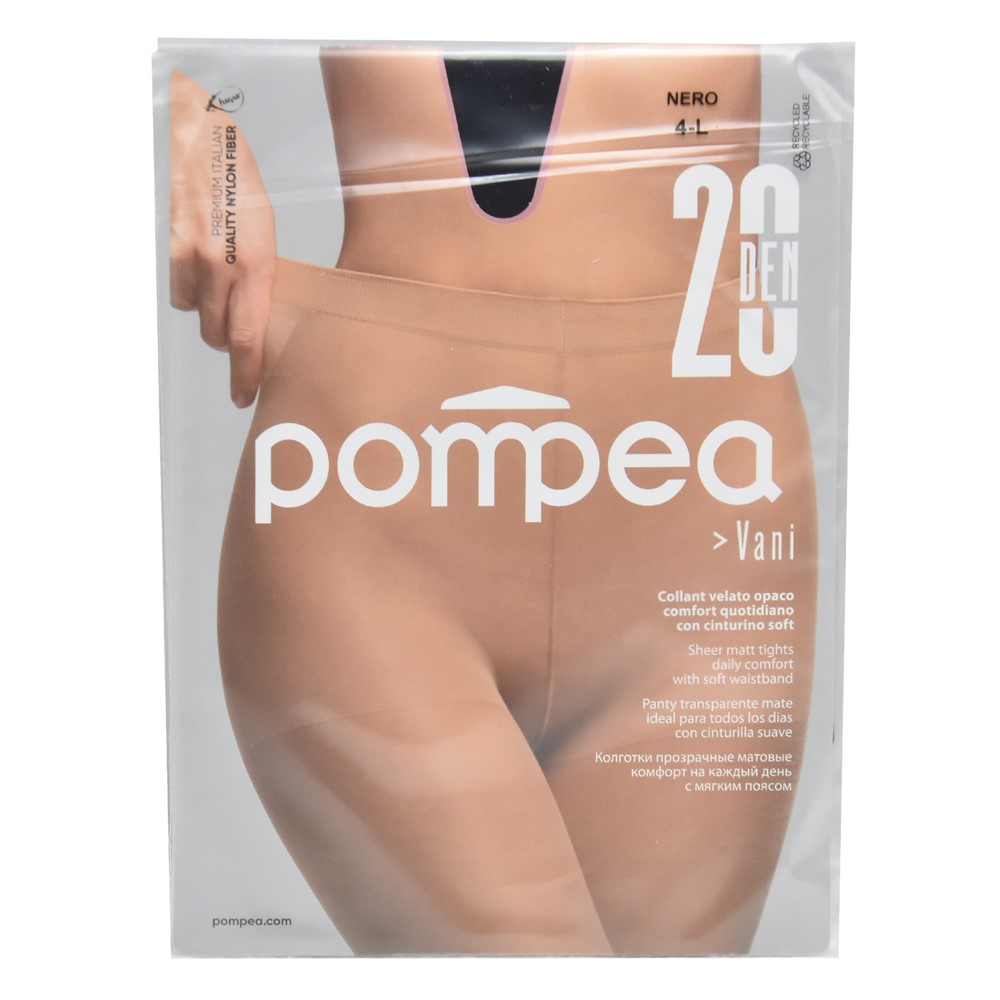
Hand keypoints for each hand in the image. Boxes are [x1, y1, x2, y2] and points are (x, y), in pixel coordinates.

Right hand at [169, 71, 276, 407]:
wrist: (199, 135)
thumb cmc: (240, 181)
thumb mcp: (265, 229)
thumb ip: (261, 274)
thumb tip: (258, 315)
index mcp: (256, 262)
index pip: (247, 336)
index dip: (245, 373)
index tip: (245, 396)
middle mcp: (220, 263)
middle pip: (219, 335)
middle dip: (228, 345)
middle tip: (239, 344)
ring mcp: (189, 255)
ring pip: (197, 315)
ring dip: (208, 315)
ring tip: (221, 289)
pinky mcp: (167, 247)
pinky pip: (178, 291)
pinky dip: (190, 291)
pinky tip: (201, 269)